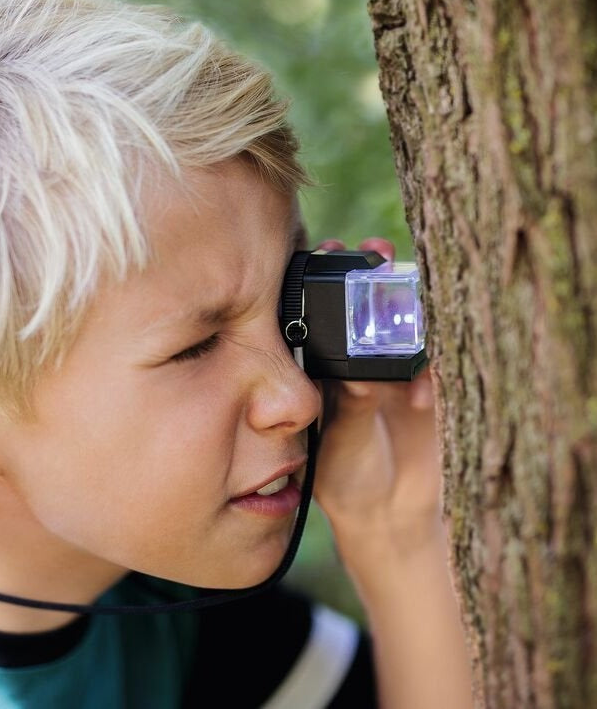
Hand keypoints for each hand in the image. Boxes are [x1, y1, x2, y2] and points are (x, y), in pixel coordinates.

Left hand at [311, 238, 441, 567]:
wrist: (393, 514)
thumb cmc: (349, 477)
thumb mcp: (342, 446)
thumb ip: (353, 412)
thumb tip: (362, 378)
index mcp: (326, 370)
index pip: (324, 318)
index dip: (325, 284)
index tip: (326, 250)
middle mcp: (361, 362)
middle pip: (367, 308)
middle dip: (372, 275)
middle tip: (375, 250)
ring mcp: (398, 370)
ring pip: (406, 323)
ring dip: (408, 297)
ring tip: (403, 273)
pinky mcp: (434, 386)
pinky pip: (440, 359)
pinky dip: (437, 355)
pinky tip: (424, 371)